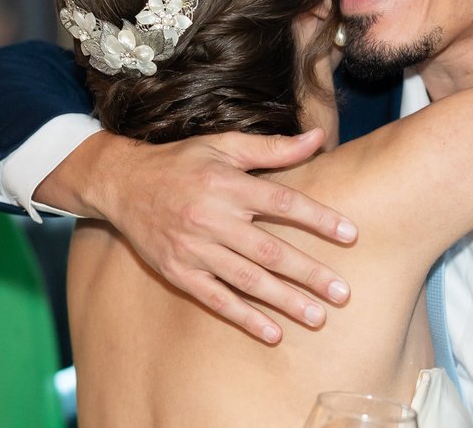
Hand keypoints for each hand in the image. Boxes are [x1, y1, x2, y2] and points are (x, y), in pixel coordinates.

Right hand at [41, 127, 355, 343]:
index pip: (282, 202)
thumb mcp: (224, 145)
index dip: (318, 218)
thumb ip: (273, 147)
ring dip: (284, 301)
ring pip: (247, 280)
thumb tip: (318, 138)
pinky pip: (216, 299)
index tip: (351, 234)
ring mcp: (194, 249)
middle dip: (308, 273)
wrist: (122, 183)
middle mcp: (212, 218)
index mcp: (228, 184)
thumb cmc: (182, 161)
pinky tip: (272, 333)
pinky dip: (245, 318)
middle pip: (269, 250)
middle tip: (342, 293)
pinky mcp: (178, 272)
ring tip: (318, 317)